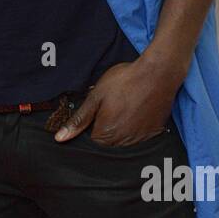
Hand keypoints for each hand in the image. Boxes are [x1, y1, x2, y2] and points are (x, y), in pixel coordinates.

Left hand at [53, 56, 185, 146]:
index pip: (90, 143)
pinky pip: (139, 138)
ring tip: (125, 109)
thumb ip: (79, 119)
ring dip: (120, 130)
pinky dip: (135, 129)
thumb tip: (60, 138)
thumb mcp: (96, 96)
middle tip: (112, 108)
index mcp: (105, 134)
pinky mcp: (153, 133)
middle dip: (105, 129)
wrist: (158, 73)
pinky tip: (136, 112)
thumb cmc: (125, 81)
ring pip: (123, 142)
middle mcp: (122, 142)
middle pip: (107, 144)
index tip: (96, 114)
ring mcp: (140, 139)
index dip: (90, 128)